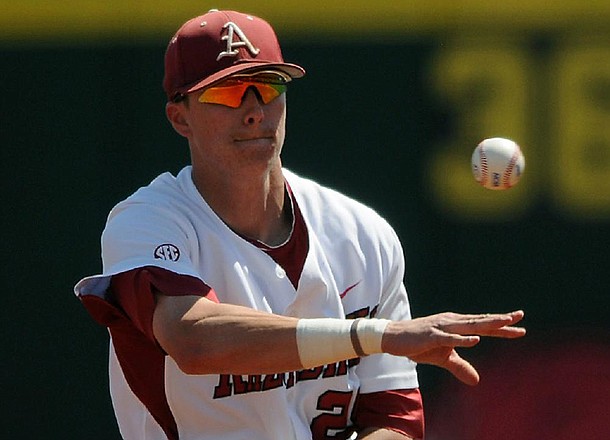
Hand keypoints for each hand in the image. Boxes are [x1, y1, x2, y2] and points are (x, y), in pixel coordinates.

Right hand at [382, 310, 525, 384]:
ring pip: (469, 325)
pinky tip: (476, 339)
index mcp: (456, 326)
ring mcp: (442, 328)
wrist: (393, 337)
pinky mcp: (431, 335)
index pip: (483, 326)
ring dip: (487, 323)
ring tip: (504, 321)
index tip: (520, 327)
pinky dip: (463, 339)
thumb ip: (460, 366)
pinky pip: (450, 338)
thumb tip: (476, 381)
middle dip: (500, 320)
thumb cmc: (419, 344)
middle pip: (480, 322)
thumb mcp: (443, 358)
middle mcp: (452, 322)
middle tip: (519, 316)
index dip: (501, 327)